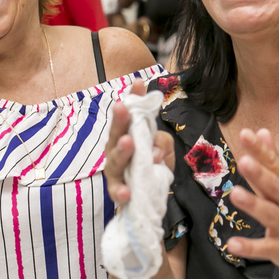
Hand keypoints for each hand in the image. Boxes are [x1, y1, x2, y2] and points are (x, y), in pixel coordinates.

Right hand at [102, 82, 174, 205]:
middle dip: (120, 120)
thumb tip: (155, 149)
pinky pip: (117, 191)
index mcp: (127, 134)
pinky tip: (126, 192)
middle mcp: (117, 149)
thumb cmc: (151, 166)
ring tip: (128, 142)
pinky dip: (120, 191)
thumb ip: (161, 142)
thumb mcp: (163, 149)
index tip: (138, 83)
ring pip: (115, 160)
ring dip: (121, 151)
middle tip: (123, 107)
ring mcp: (115, 169)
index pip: (130, 114)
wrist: (149, 196)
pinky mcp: (117, 190)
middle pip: (116, 132)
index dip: (133, 98)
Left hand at [224, 128, 278, 271]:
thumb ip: (272, 159)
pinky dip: (249, 247)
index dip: (260, 150)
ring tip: (234, 193)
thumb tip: (262, 131)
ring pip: (269, 214)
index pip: (274, 164)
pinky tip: (232, 243)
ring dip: (253, 204)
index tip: (246, 134)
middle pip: (274, 186)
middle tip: (244, 161)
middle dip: (260, 174)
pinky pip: (264, 248)